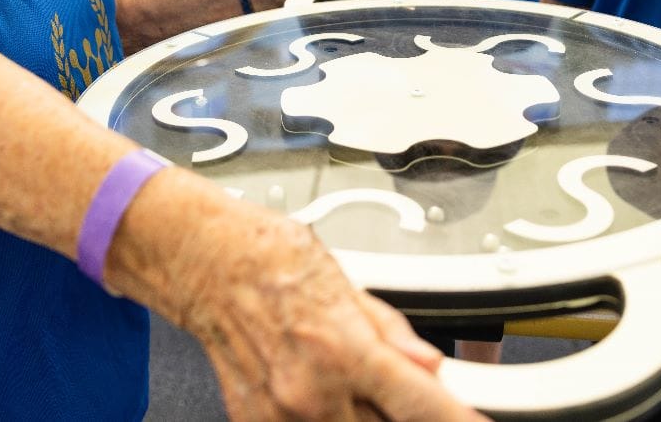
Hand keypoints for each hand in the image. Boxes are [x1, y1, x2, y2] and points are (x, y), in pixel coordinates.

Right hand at [169, 201, 485, 421]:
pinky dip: (330, 418)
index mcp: (345, 350)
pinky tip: (329, 398)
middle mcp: (314, 392)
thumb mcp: (346, 279)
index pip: (423, 407)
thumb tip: (431, 366)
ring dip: (368, 417)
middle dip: (408, 414)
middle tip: (408, 396)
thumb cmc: (266, 255)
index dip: (459, 420)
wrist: (201, 259)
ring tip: (358, 387)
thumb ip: (392, 333)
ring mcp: (283, 415)